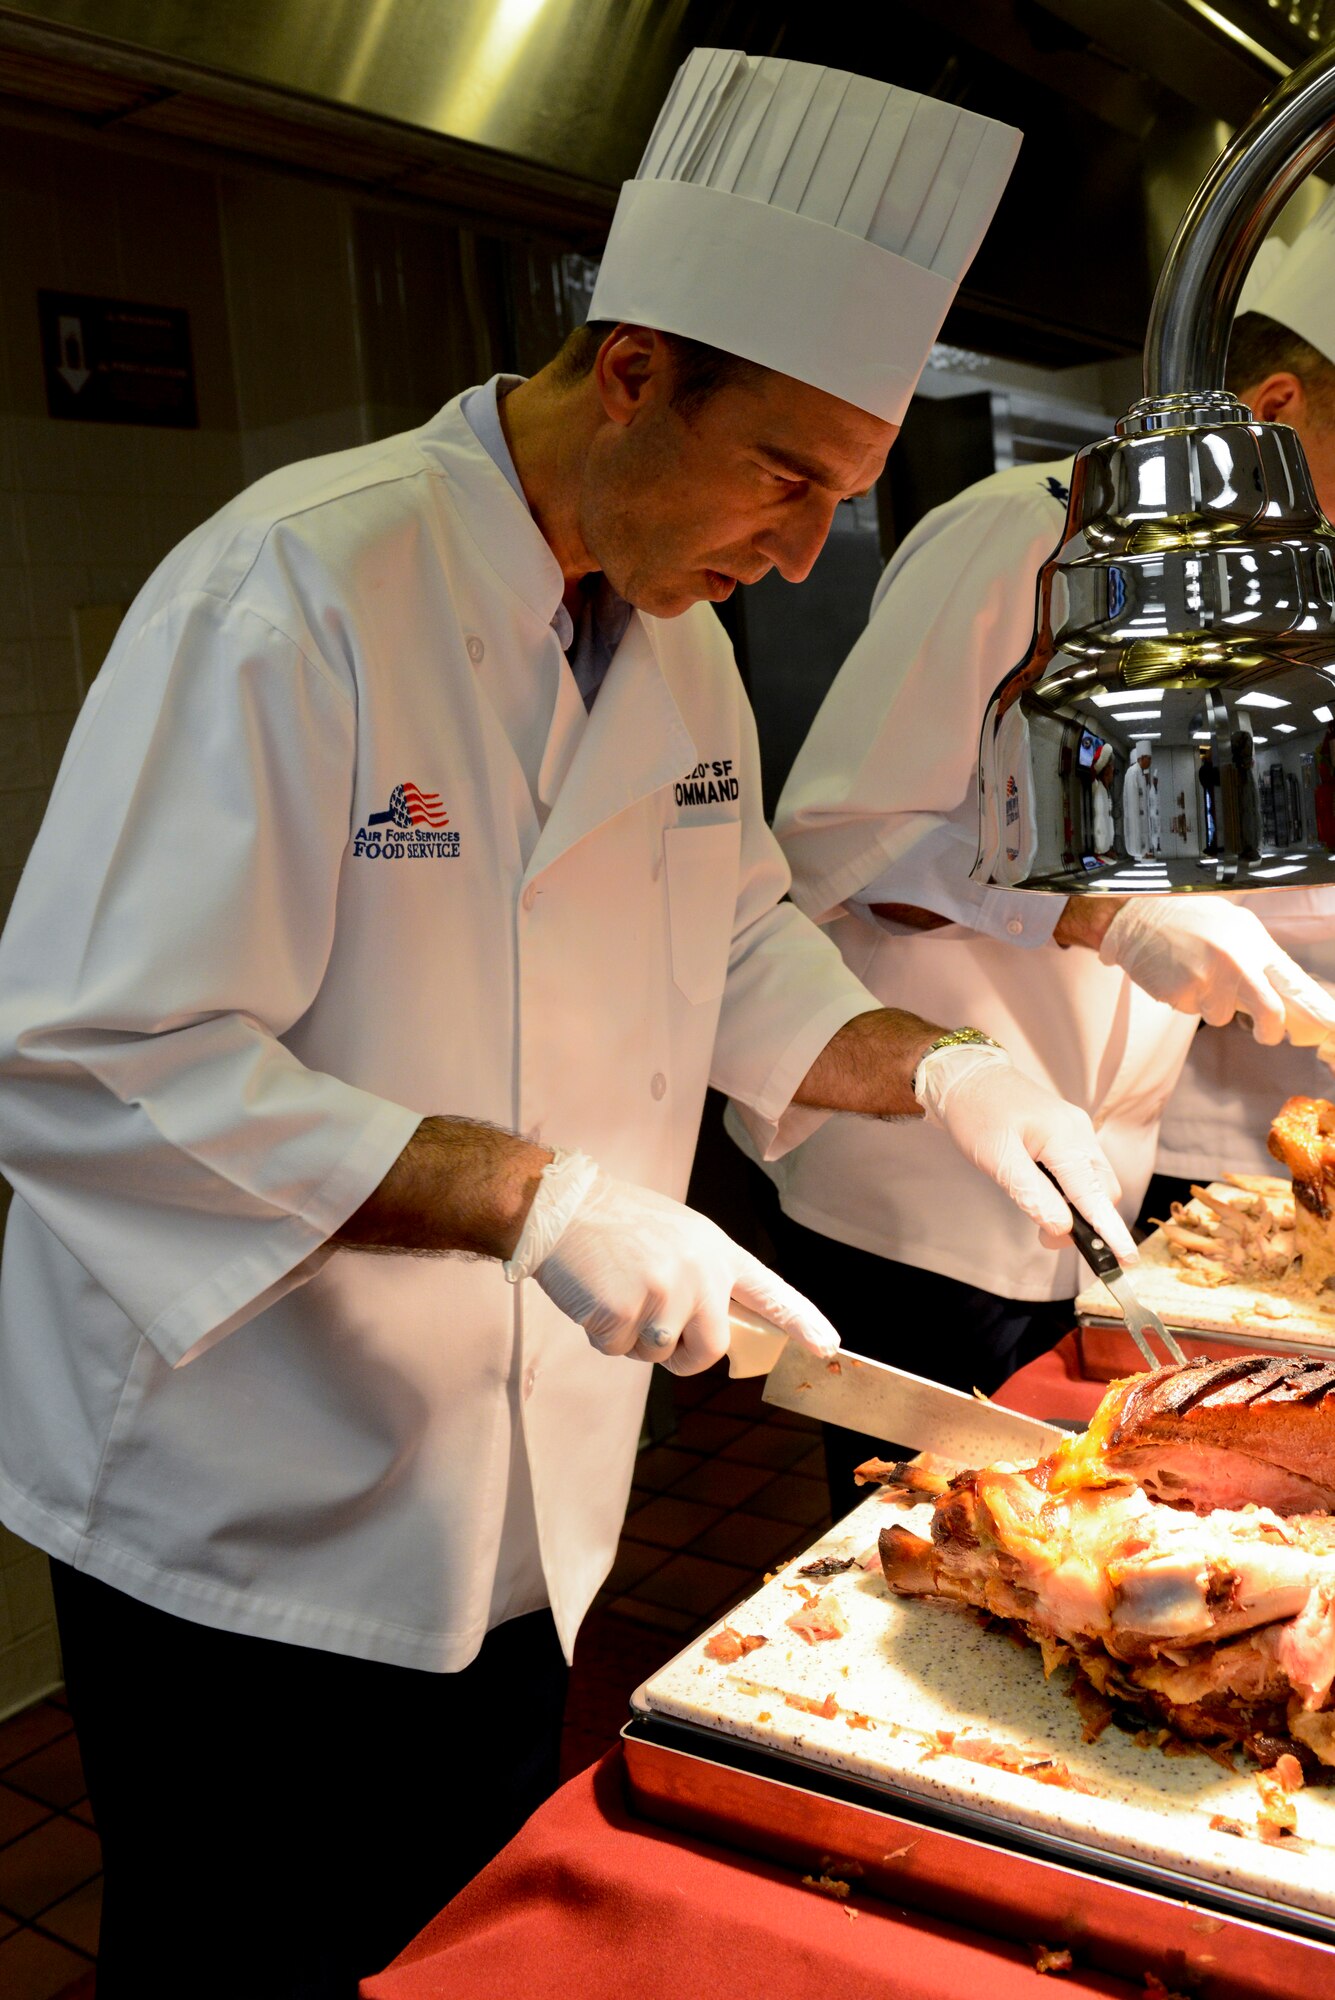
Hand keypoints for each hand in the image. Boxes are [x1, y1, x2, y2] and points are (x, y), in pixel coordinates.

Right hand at [527, 1167, 839, 1375]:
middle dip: (685, 1357)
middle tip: (656, 1334)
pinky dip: (602, 1335)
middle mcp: (698, 1270)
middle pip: (713, 1348)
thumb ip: (704, 1278)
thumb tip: (717, 1335)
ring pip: (661, 1354)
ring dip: (635, 1341)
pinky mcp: (624, 1309)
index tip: (829, 1346)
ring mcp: (662, 1289)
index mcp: (714, 1250)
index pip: (769, 1292)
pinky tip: (594, 1296)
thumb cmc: (616, 1225)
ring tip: (616, 1293)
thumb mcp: (677, 1237)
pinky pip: (619, 1350)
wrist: (561, 1206)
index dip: (802, 1321)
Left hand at [913, 1044, 1136, 1260]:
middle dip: (1090, 1222)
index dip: (1110, 1229)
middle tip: (1048, 1240)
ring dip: (1080, 1207)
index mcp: (1063, 1136)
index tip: (1126, 1259)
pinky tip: (1047, 1196)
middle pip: (1103, 1190)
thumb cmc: (976, 1113)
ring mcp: (1077, 1131)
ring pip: (1095, 1181)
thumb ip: (1030, 1194)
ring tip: (1044, 1220)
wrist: (966, 1075)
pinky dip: (1072, 1191)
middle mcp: (1079, 1132)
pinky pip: (1083, 1169)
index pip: (1094, 1192)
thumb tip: (1062, 1229)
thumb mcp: (996, 1158)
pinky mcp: (1069, 1134)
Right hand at [1098, 900, 1332, 1043]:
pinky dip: (1188, 1000)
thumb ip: (1259, 956)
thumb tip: (1285, 990)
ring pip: (1223, 1015)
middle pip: (1270, 1012)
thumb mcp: (1235, 926)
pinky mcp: (1184, 993)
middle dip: (1270, 1030)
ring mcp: (1210, 979)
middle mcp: (1238, 961)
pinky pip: (1194, 1010)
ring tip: (1195, 974)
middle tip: (1266, 1034)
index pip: (1295, 983)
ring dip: (1212, 1004)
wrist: (1138, 915)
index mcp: (1256, 943)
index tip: (1329, 1027)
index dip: (1316, 1009)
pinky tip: (1177, 975)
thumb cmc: (1188, 919)